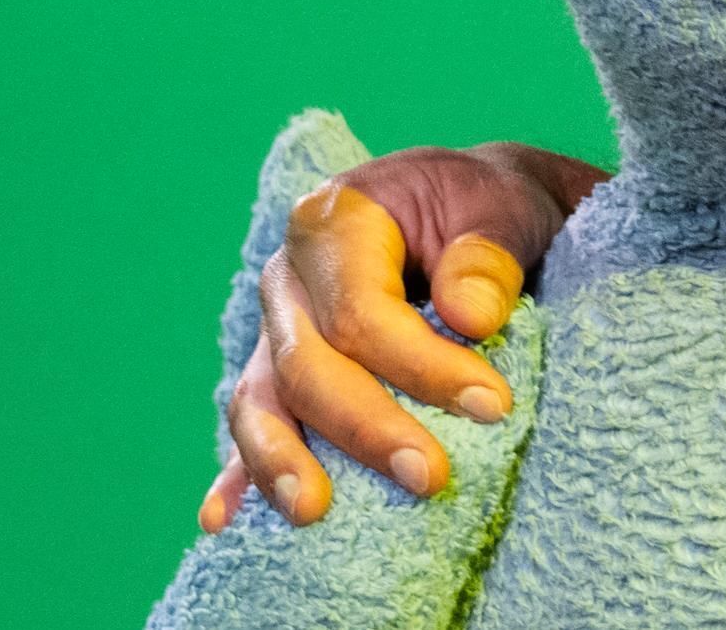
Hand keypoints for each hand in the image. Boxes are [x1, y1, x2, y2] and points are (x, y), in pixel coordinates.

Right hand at [204, 141, 607, 530]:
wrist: (470, 207)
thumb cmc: (486, 206)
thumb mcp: (504, 206)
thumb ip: (489, 255)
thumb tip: (471, 317)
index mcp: (336, 219)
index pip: (360, 309)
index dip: (421, 364)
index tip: (492, 405)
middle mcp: (290, 275)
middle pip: (306, 364)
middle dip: (366, 427)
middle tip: (430, 477)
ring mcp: (275, 326)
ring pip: (260, 400)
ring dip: (280, 460)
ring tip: (311, 511)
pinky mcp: (278, 369)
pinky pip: (254, 421)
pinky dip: (238, 472)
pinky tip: (221, 519)